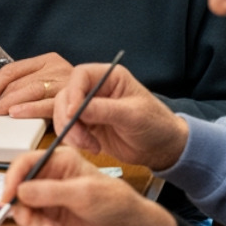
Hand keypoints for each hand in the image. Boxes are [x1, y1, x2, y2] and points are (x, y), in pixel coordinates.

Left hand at [0, 52, 73, 117]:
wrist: (115, 106)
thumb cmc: (71, 97)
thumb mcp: (44, 86)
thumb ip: (17, 87)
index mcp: (47, 60)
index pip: (12, 69)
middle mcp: (57, 67)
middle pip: (19, 80)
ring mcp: (66, 81)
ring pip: (30, 90)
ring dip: (10, 103)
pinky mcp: (74, 97)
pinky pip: (48, 104)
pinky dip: (30, 109)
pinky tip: (16, 114)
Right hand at [0, 146, 175, 225]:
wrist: (126, 224)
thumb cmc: (114, 200)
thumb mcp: (83, 193)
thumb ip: (50, 191)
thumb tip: (21, 190)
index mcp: (57, 160)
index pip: (25, 162)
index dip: (12, 178)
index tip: (8, 196)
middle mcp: (49, 176)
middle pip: (19, 186)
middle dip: (21, 204)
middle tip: (28, 217)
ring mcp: (48, 195)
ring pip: (22, 205)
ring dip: (30, 219)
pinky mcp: (50, 212)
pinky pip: (32, 219)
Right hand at [53, 63, 188, 170]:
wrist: (162, 149)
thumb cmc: (156, 125)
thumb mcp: (133, 115)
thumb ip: (104, 110)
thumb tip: (76, 109)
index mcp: (109, 77)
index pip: (81, 76)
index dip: (73, 92)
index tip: (73, 113)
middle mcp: (95, 89)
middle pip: (66, 95)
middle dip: (68, 117)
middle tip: (79, 136)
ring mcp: (88, 107)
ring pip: (63, 113)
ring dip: (70, 131)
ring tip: (89, 145)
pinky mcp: (85, 124)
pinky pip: (68, 128)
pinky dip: (74, 139)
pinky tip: (92, 147)